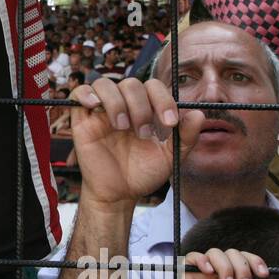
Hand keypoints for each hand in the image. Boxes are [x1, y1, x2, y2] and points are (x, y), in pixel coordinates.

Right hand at [68, 78, 203, 207]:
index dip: (163, 99)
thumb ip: (187, 136)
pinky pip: (79, 92)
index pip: (153, 87)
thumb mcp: (170, 156)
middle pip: (131, 83)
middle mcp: (125, 105)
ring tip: (122, 127)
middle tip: (143, 133)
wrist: (119, 194)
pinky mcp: (82, 119)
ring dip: (117, 103)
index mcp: (146, 108)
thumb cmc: (144, 173)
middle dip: (141, 107)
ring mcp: (102, 111)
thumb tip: (198, 114)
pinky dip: (86, 94)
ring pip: (106, 85)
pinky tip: (95, 107)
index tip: (170, 124)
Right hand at [178, 248, 278, 278]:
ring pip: (215, 252)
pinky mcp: (187, 275)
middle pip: (232, 253)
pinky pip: (192, 257)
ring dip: (226, 266)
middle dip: (242, 267)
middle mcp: (218, 273)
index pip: (245, 259)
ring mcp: (203, 273)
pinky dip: (202, 259)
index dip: (255, 261)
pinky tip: (209, 272)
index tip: (264, 274)